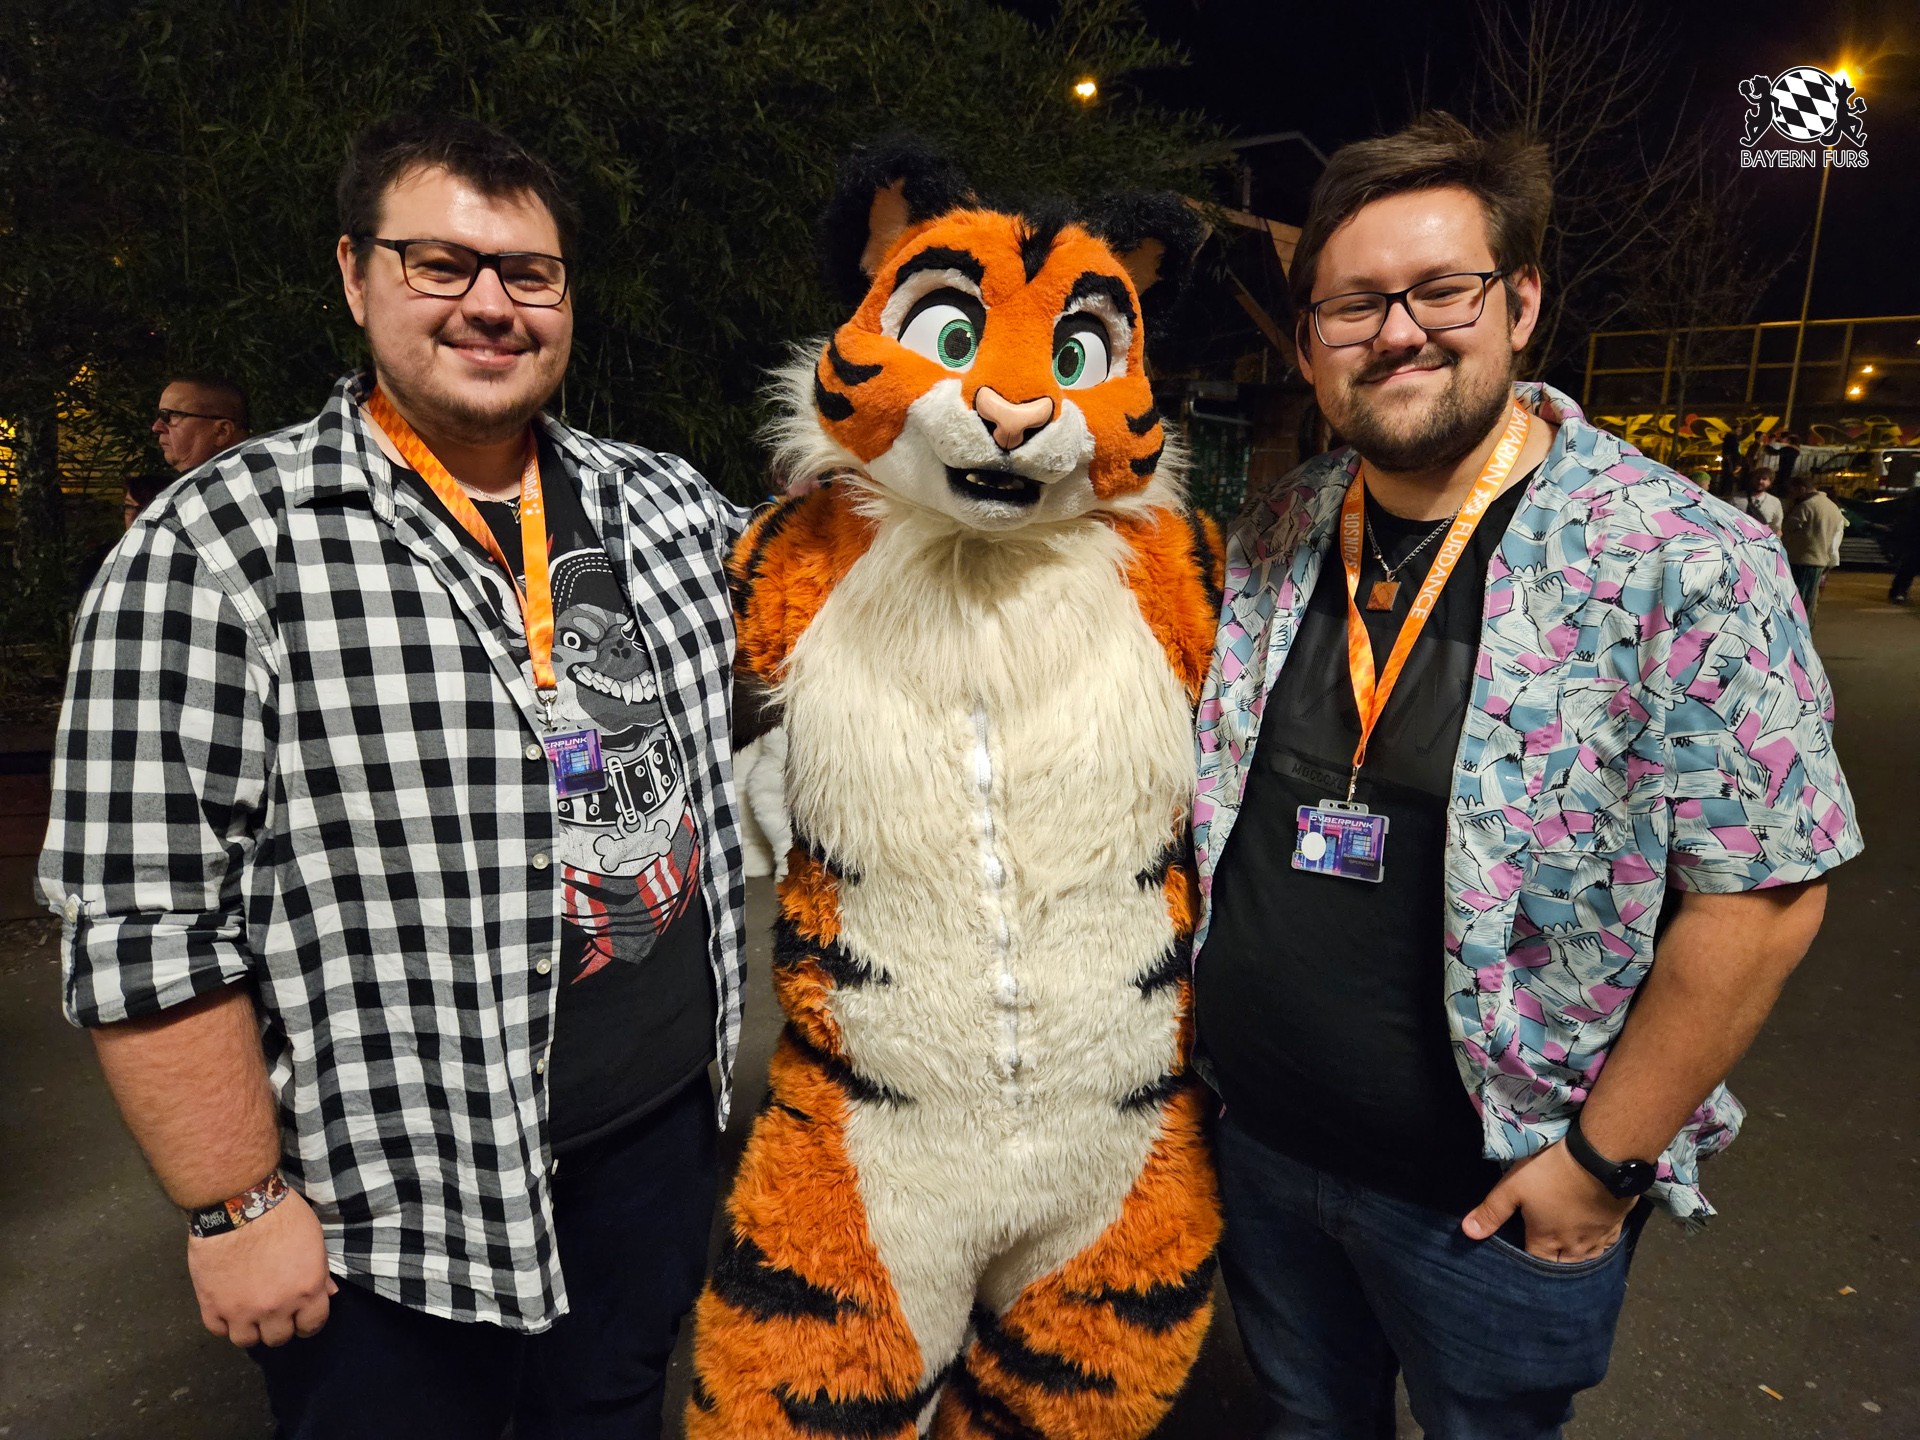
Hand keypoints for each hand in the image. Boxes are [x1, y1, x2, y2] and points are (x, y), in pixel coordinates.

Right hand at [186, 1186, 336, 1346]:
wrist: (238, 1205)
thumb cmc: (282, 1215)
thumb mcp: (313, 1238)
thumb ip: (320, 1272)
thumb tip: (328, 1293)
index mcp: (306, 1290)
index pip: (313, 1325)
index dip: (309, 1322)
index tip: (302, 1317)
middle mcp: (276, 1308)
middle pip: (279, 1338)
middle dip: (280, 1325)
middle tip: (275, 1311)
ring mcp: (241, 1310)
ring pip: (247, 1340)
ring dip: (251, 1329)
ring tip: (250, 1313)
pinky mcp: (212, 1305)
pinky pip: (218, 1330)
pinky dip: (224, 1323)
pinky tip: (228, 1308)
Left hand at [1460, 1142, 1635, 1261]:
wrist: (1602, 1158)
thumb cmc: (1551, 1172)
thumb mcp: (1513, 1187)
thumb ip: (1492, 1211)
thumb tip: (1468, 1233)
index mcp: (1547, 1241)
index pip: (1535, 1264)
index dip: (1526, 1264)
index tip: (1520, 1259)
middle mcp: (1574, 1247)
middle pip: (1562, 1265)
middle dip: (1552, 1264)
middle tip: (1543, 1256)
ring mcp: (1598, 1237)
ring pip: (1586, 1258)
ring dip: (1576, 1258)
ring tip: (1567, 1252)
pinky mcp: (1616, 1224)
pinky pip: (1606, 1244)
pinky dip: (1598, 1245)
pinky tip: (1594, 1239)